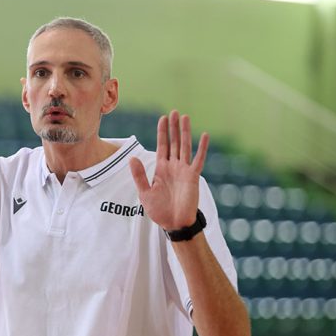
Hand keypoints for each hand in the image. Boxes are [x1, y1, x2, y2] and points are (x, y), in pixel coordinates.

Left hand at [129, 110, 208, 230]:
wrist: (173, 223)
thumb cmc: (159, 210)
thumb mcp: (144, 192)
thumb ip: (139, 175)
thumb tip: (132, 158)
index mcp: (161, 169)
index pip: (162, 146)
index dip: (162, 132)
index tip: (163, 118)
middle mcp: (173, 167)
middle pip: (174, 142)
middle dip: (173, 128)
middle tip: (174, 112)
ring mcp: (184, 170)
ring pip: (185, 146)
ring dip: (185, 132)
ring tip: (185, 117)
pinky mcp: (193, 177)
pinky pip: (198, 159)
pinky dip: (202, 147)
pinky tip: (204, 135)